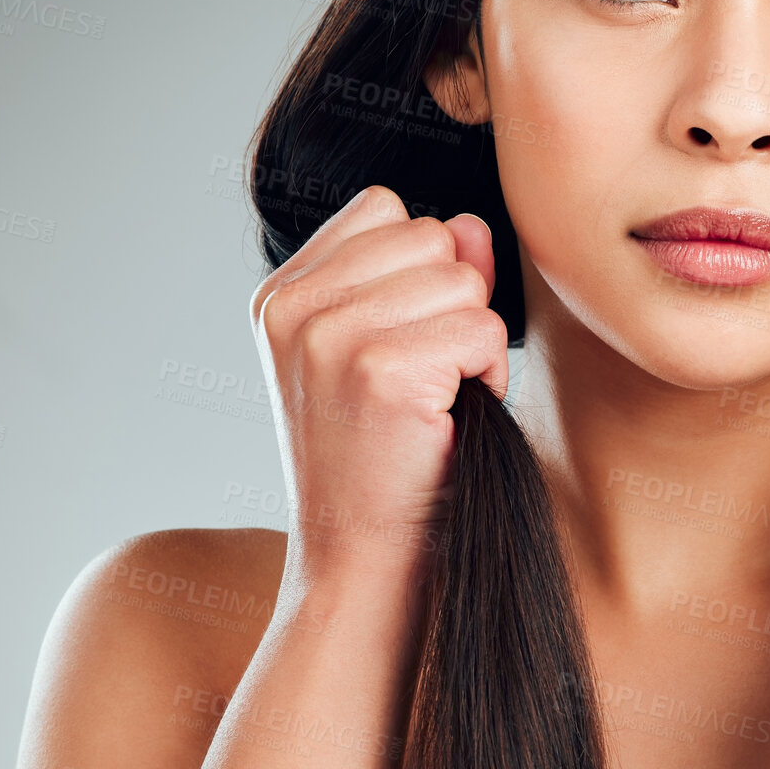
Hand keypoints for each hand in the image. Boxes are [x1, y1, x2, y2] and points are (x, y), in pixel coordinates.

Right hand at [248, 185, 508, 586]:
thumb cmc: (383, 455)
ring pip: (466, 281)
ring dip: (475, 343)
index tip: (398, 342)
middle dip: (453, 304)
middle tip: (422, 380)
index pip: (387, 208)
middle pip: (433, 235)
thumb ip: (426, 272)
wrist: (359, 560)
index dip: (421, 268)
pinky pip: (484, 330)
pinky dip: (489, 377)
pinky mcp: (380, 372)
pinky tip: (447, 420)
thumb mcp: (386, 347)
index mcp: (281, 293)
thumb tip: (471, 224)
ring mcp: (330, 336)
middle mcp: (292, 306)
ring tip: (433, 401)